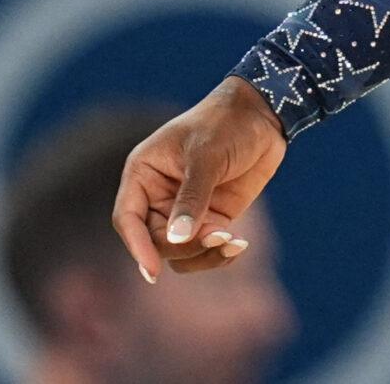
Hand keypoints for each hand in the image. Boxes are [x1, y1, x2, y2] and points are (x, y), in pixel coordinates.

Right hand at [111, 75, 288, 280]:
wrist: (262, 115)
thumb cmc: (226, 124)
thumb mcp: (206, 156)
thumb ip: (193, 197)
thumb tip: (177, 238)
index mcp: (143, 174)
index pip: (128, 219)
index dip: (137, 247)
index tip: (152, 273)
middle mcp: (158, 196)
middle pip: (155, 241)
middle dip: (184, 247)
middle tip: (219, 235)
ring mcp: (184, 210)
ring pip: (179, 252)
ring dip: (203, 254)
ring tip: (233, 241)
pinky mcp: (211, 217)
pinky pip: (204, 248)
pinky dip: (219, 253)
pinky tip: (239, 245)